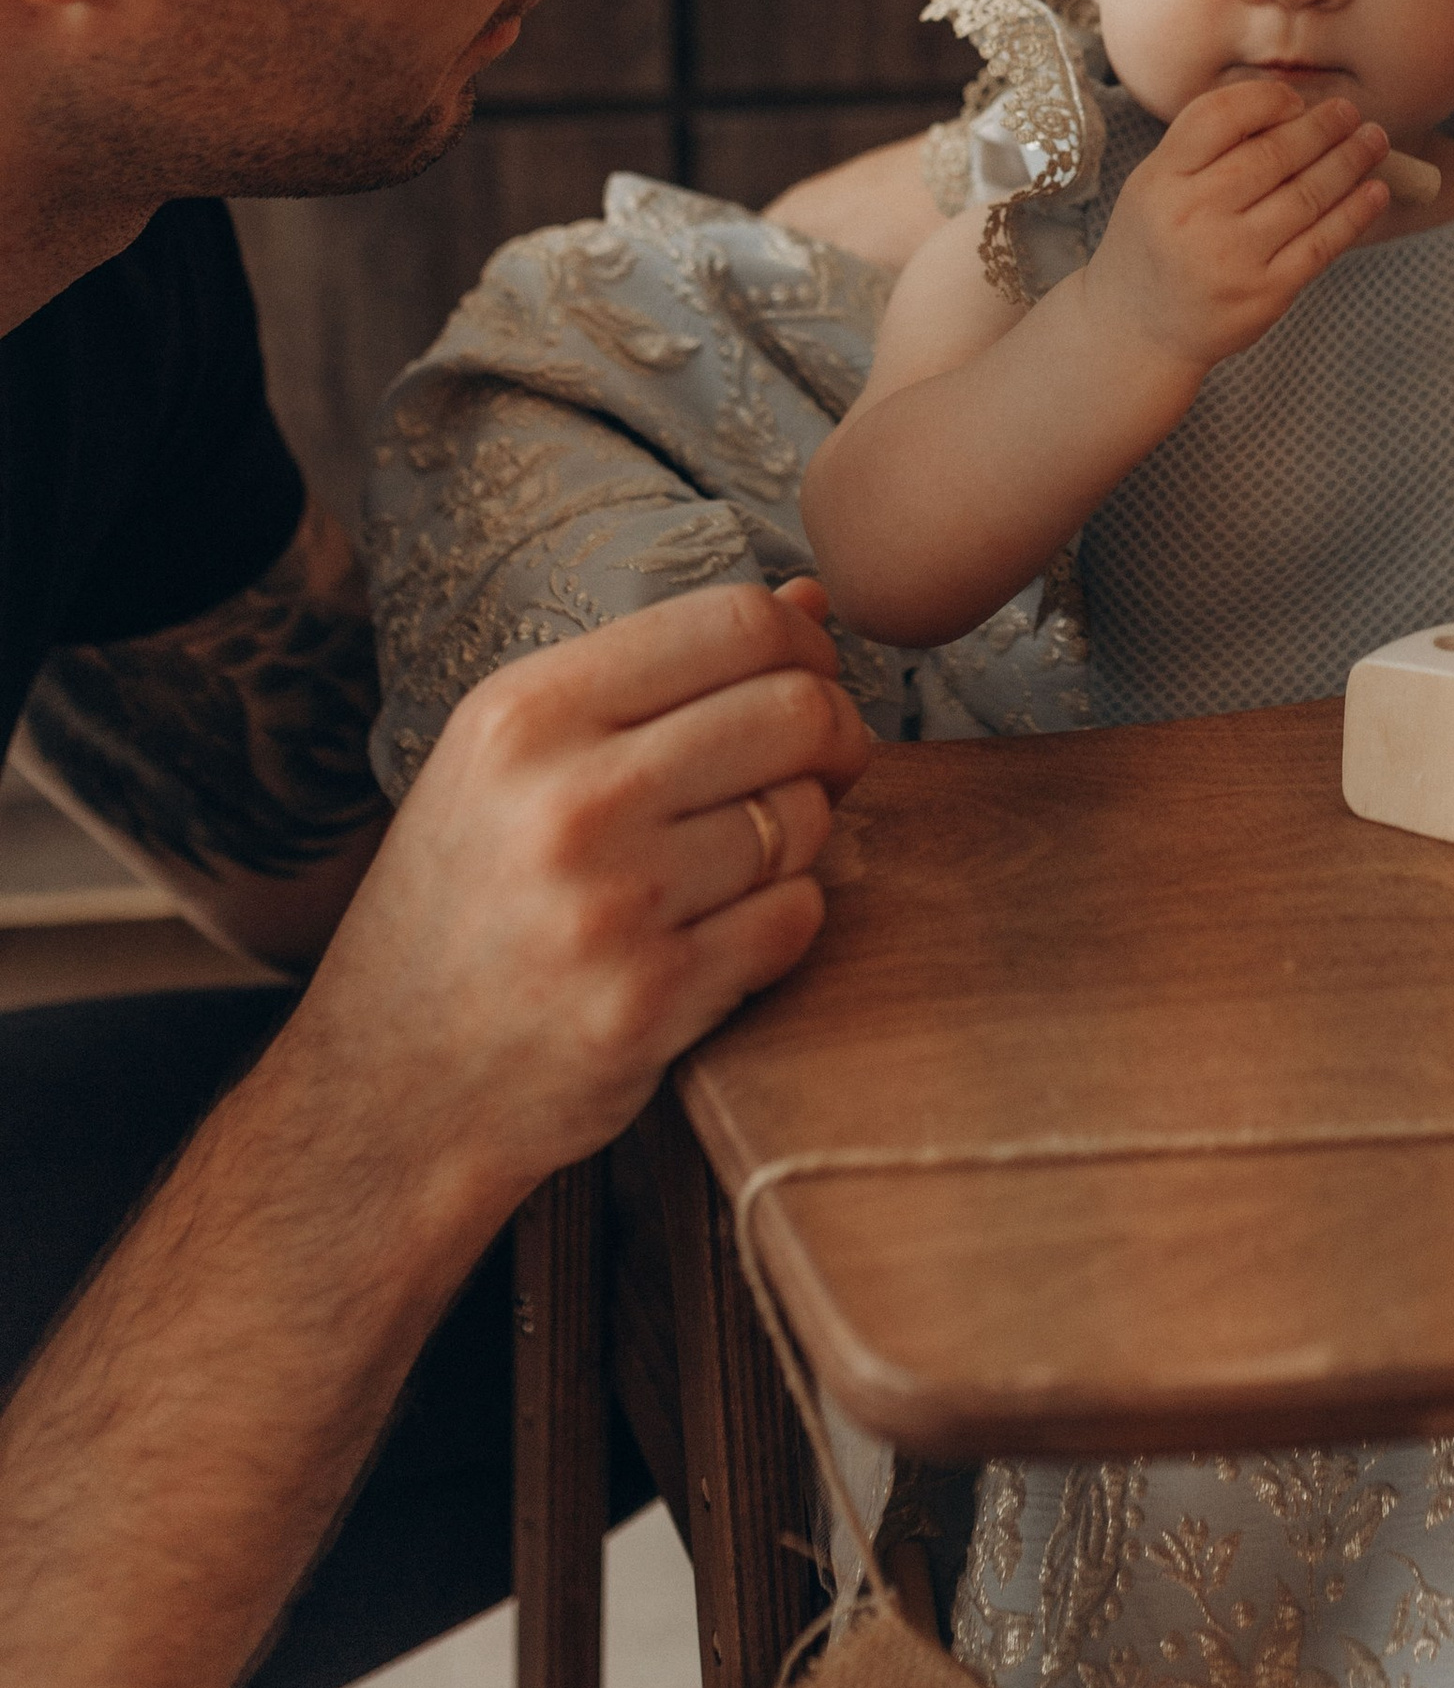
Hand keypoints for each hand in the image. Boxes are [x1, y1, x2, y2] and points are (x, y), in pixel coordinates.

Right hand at [289, 577, 870, 1231]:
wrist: (386, 1089)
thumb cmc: (463, 907)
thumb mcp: (512, 762)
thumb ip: (658, 677)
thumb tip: (812, 598)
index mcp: (525, 714)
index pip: (736, 622)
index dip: (806, 644)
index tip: (810, 680)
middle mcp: (566, 798)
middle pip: (794, 711)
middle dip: (834, 735)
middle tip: (820, 769)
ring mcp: (611, 906)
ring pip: (806, 819)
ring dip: (801, 840)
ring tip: (739, 863)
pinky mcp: (650, 1003)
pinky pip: (795, 918)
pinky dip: (784, 920)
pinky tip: (726, 931)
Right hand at [1086, 76, 1390, 373]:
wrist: (1137, 329)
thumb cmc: (1156, 243)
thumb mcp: (1154, 183)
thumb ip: (1205, 145)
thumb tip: (1291, 106)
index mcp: (1161, 177)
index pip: (1220, 116)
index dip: (1267, 100)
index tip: (1296, 100)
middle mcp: (1192, 215)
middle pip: (1273, 155)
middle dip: (1323, 127)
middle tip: (1350, 111)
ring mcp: (1231, 258)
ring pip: (1307, 195)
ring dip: (1350, 161)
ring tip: (1373, 141)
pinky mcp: (1265, 294)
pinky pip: (1322, 244)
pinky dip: (1355, 213)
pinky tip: (1375, 191)